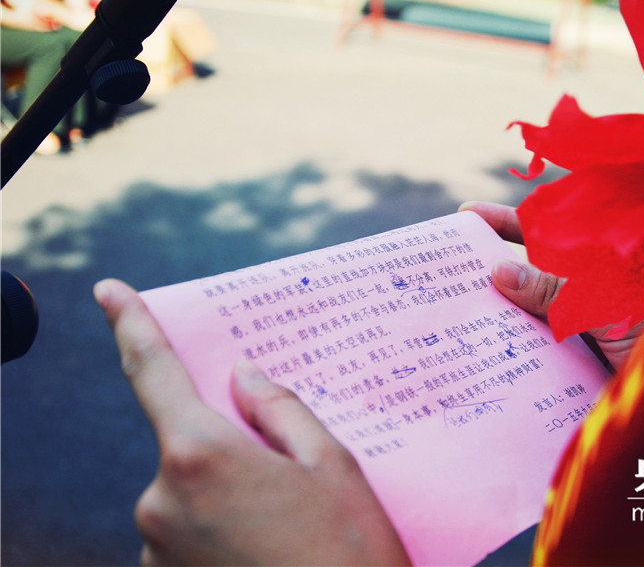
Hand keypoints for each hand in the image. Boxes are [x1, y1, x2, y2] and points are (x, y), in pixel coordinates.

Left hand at [94, 279, 409, 565]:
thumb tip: (241, 376)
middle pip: (185, 443)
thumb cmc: (348, 554)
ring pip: (186, 494)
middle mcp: (160, 501)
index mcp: (201, 455)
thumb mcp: (332, 466)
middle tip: (285, 479)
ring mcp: (154, 548)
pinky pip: (183, 535)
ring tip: (285, 529)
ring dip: (224, 496)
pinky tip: (264, 551)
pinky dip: (217, 531)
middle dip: (227, 447)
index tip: (109, 290)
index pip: (154, 371)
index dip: (131, 323)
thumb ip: (278, 409)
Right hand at [458, 202, 643, 370]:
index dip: (508, 220)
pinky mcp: (580, 359)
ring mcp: (584, 323)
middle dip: (491, 262)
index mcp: (602, 259)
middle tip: (445, 261)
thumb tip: (497, 271)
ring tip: (451, 306)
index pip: (549, 228)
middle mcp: (590, 287)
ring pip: (531, 307)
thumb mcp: (607, 302)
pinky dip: (512, 345)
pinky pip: (538, 345)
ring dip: (497, 307)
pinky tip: (482, 348)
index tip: (467, 213)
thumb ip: (554, 287)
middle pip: (532, 267)